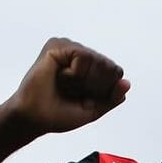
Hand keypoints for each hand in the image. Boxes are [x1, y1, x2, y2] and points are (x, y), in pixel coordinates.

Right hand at [5, 37, 130, 136]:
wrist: (35, 117)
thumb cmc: (59, 115)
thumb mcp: (93, 109)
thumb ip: (111, 98)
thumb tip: (127, 83)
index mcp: (90, 69)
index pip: (115, 73)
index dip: (105, 90)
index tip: (84, 99)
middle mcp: (81, 55)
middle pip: (108, 66)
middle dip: (95, 86)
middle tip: (72, 93)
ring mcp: (69, 48)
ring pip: (97, 60)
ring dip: (83, 81)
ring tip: (64, 85)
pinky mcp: (57, 45)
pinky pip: (83, 56)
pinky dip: (75, 73)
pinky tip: (60, 76)